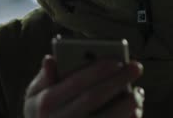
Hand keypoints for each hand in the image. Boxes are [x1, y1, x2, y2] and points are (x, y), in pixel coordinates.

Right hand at [24, 55, 143, 117]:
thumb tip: (50, 59)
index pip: (75, 83)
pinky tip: (136, 111)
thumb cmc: (44, 114)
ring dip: (127, 104)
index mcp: (45, 104)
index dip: (97, 71)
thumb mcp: (34, 97)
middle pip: (93, 98)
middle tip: (137, 66)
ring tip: (138, 92)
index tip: (117, 59)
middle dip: (117, 80)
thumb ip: (44, 78)